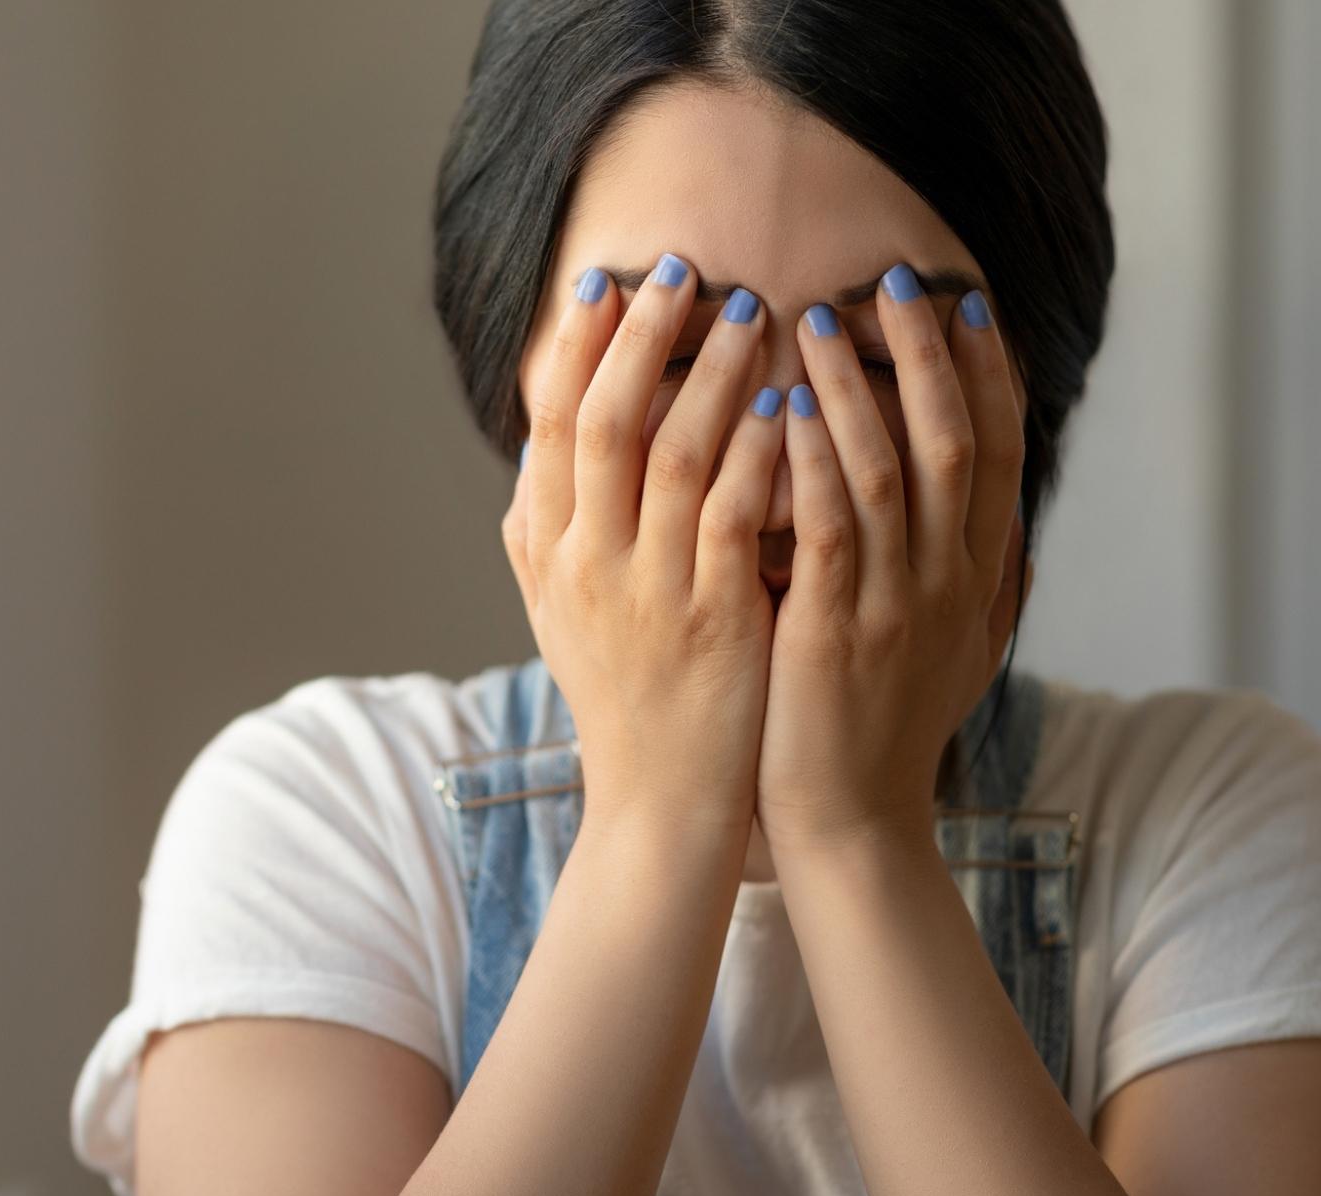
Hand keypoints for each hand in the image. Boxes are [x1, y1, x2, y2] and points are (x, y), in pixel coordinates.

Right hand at [501, 252, 787, 828]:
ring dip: (712, 372)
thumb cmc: (623, 695)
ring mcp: (650, 590)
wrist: (661, 802)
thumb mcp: (557, 611)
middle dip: (644, 336)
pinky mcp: (716, 618)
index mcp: (549, 550)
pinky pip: (736, 514)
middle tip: (683, 268)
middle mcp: (588, 562)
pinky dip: (757, 451)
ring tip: (749, 311)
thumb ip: (541, 526)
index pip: (552, 424)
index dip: (578, 347)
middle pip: (607, 420)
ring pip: (675, 452)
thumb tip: (534, 443)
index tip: (606, 283)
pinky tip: (787, 403)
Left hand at [756, 264, 1028, 850]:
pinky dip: (814, 461)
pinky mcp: (834, 630)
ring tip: (817, 319)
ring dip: (856, 387)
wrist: (853, 823)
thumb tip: (1016, 525)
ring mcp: (896, 605)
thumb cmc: (890, 730)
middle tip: (893, 279)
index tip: (966, 306)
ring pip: (887, 469)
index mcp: (978, 578)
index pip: (996, 453)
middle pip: (951, 440)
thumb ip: (988, 585)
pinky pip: (830, 527)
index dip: (987, 374)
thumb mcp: (961, 653)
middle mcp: (950, 581)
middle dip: (925, 354)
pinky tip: (787, 408)